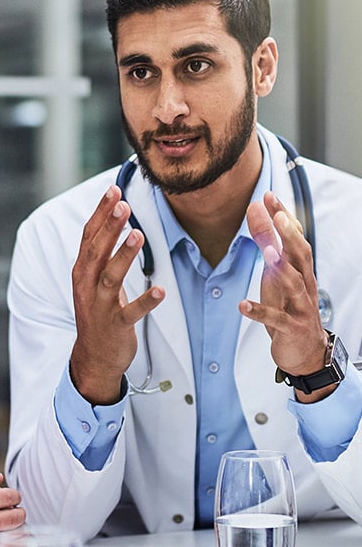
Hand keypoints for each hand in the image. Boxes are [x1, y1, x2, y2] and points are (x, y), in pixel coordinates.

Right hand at [69, 184, 164, 403]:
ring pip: (110, 277)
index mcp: (82, 271)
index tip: (113, 190)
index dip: (100, 213)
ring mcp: (99, 306)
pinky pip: (130, 312)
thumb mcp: (93, 280)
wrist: (93, 356)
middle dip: (109, 227)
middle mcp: (86, 286)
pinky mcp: (115, 326)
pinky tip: (160, 291)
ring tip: (138, 234)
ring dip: (123, 256)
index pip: (89, 236)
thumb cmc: (98, 312)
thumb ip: (101, 253)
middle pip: (96, 251)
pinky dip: (145, 302)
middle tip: (123, 205)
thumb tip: (113, 217)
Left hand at [242, 191, 330, 395]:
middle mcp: (304, 284)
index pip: (295, 238)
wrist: (305, 350)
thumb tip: (259, 215)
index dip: (284, 217)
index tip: (269, 196)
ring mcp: (300, 306)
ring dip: (280, 267)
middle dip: (289, 234)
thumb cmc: (290, 307)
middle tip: (276, 215)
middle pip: (300, 255)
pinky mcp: (291, 327)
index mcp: (300, 270)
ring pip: (293, 284)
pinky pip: (275, 319)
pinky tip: (242, 305)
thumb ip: (269, 246)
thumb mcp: (278, 275)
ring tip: (265, 252)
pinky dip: (259, 311)